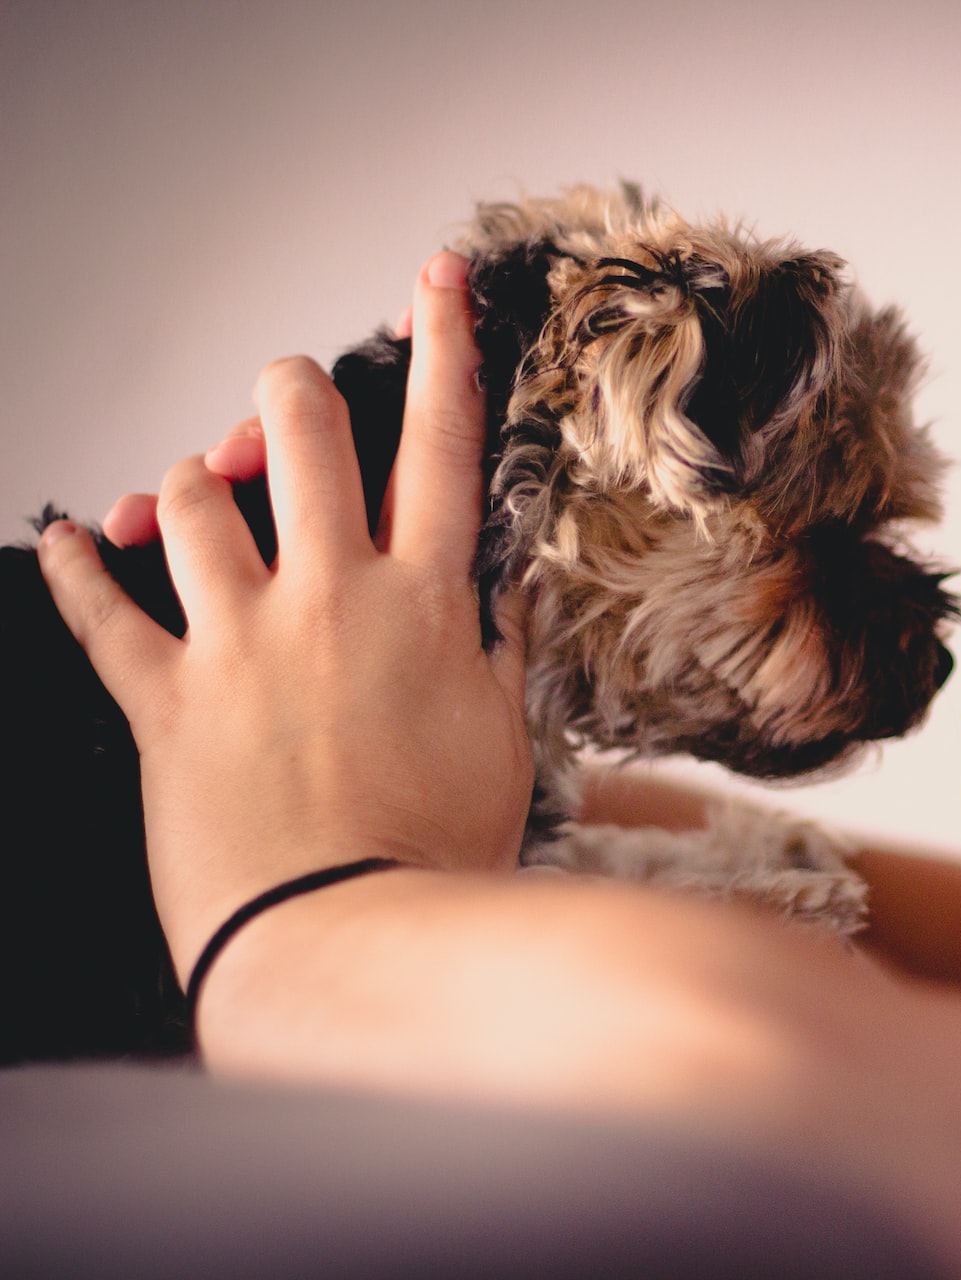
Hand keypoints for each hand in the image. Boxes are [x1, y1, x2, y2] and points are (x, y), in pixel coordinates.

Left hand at [39, 253, 533, 980]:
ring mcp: (237, 640)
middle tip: (292, 400)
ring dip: (198, 480)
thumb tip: (500, 586)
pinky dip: (76, 565)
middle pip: (303, 430)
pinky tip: (72, 537)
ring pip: (194, 497)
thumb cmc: (436, 851)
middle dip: (292, 392)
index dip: (444, 347)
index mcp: (422, 605)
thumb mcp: (505, 741)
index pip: (442, 445)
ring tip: (204, 499)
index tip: (435, 279)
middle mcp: (327, 598)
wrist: (344, 935)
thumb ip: (498, 648)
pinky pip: (97, 610)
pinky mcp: (164, 697)